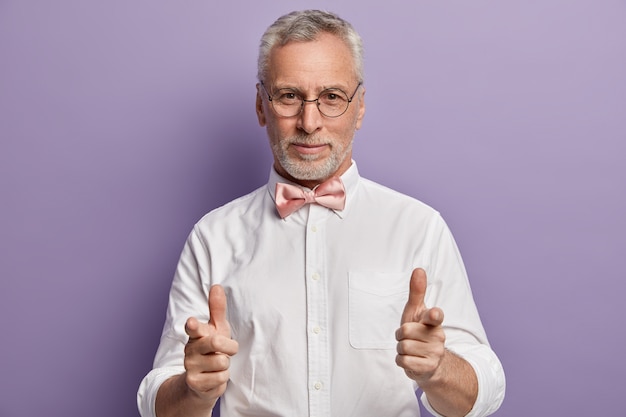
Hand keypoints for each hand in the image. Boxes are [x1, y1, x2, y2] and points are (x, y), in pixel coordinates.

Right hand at [183, 285, 238, 404]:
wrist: (201, 381)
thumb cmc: (212, 349)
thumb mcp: (217, 328)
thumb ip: (217, 309)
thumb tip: (217, 286)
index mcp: (196, 334)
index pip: (193, 328)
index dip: (193, 325)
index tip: (192, 322)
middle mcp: (190, 349)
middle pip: (217, 342)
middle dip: (230, 347)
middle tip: (227, 350)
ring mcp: (190, 366)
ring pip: (222, 362)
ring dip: (226, 365)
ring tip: (218, 365)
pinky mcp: (195, 383)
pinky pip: (221, 378)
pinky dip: (222, 379)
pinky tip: (214, 377)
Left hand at [395, 268, 445, 385]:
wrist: (429, 362)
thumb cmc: (419, 331)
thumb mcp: (416, 311)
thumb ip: (417, 291)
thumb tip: (419, 269)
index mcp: (434, 321)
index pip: (435, 316)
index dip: (433, 315)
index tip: (433, 313)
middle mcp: (438, 336)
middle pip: (404, 331)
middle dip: (401, 335)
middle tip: (409, 337)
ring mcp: (435, 353)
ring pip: (402, 347)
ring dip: (400, 349)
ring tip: (410, 349)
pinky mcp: (428, 368)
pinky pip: (402, 361)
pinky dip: (401, 361)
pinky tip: (411, 360)